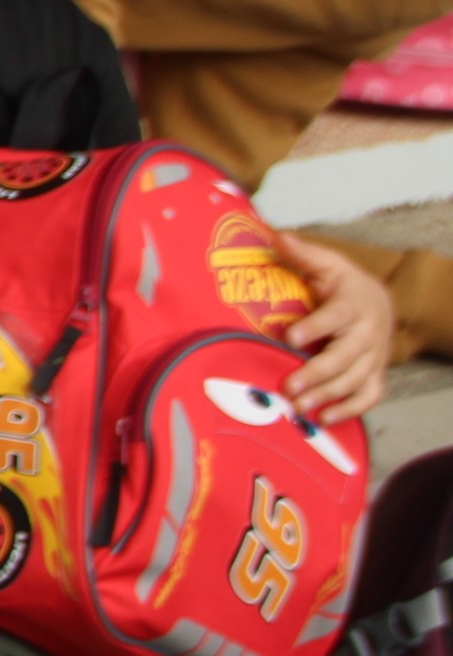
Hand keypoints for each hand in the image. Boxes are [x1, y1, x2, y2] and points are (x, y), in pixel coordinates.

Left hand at [277, 230, 394, 422]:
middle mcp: (367, 334)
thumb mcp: (327, 264)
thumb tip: (275, 235)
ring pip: (354, 380)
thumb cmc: (344, 285)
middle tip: (289, 385)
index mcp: (353, 304)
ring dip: (327, 396)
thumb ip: (302, 254)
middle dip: (317, 373)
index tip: (290, 337)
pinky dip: (349, 410)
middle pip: (345, 357)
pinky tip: (323, 419)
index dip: (315, 327)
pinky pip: (367, 397)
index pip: (335, 317)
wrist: (380, 304)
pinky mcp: (375, 375)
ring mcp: (373, 358)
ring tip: (298, 407)